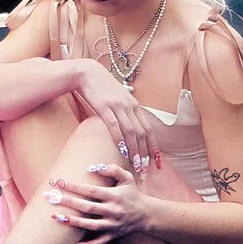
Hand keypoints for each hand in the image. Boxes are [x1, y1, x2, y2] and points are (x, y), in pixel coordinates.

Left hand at [46, 161, 151, 243]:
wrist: (147, 214)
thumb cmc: (132, 194)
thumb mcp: (127, 178)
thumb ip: (112, 170)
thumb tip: (93, 167)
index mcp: (114, 196)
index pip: (90, 191)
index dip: (73, 186)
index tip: (57, 182)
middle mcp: (113, 211)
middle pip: (87, 207)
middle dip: (67, 202)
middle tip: (49, 197)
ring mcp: (112, 225)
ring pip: (90, 225)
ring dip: (73, 222)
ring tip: (56, 217)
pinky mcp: (113, 235)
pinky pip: (99, 242)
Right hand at [74, 61, 153, 176]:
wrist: (87, 73)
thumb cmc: (101, 88)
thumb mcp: (118, 98)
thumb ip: (125, 111)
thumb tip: (129, 127)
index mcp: (134, 105)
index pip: (148, 129)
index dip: (153, 147)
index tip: (155, 162)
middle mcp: (130, 106)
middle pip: (142, 133)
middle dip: (145, 153)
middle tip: (145, 169)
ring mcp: (118, 106)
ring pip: (131, 132)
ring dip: (135, 150)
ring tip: (136, 165)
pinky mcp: (105, 107)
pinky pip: (115, 126)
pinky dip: (120, 140)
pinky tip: (122, 151)